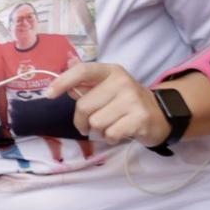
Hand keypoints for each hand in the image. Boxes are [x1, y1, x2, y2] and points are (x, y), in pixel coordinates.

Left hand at [45, 62, 168, 147]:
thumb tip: (65, 81)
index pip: (83, 71)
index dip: (63, 81)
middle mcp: (121, 82)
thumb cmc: (125, 102)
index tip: (48, 94)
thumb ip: (86, 85)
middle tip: (92, 123)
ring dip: (98, 130)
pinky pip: (110, 134)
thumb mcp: (107, 88)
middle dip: (83, 120)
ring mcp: (132, 99)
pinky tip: (121, 132)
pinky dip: (110, 138)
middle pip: (84, 106)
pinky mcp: (139, 118)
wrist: (160, 115)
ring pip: (96, 123)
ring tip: (111, 125)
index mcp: (110, 71)